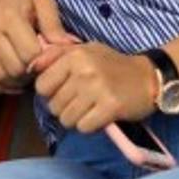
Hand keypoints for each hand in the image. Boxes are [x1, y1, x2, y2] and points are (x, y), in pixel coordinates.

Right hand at [0, 0, 76, 93]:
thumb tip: (69, 47)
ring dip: (14, 82)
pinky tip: (8, 81)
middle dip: (29, 73)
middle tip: (37, 66)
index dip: (42, 60)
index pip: (29, 54)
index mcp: (8, 16)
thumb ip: (54, 25)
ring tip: (25, 73)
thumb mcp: (42, 0)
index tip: (46, 55)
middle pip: (13, 68)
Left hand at [32, 43, 155, 132]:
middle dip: (64, 108)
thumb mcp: (84, 50)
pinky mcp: (110, 107)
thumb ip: (56, 55)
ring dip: (76, 119)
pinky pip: (84, 127)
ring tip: (90, 108)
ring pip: (67, 119)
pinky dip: (90, 126)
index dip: (50, 93)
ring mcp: (97, 89)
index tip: (64, 91)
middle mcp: (84, 70)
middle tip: (81, 102)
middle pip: (53, 105)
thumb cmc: (111, 65)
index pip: (42, 85)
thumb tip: (30, 66)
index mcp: (75, 55)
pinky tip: (99, 116)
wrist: (148, 77)